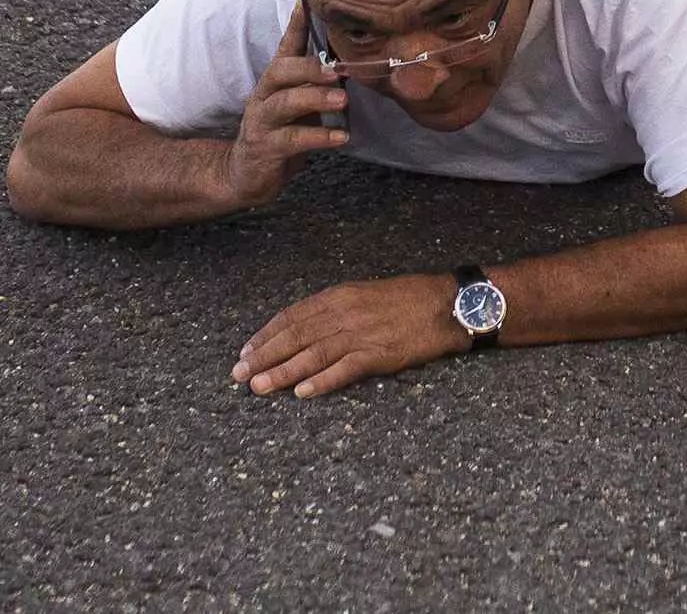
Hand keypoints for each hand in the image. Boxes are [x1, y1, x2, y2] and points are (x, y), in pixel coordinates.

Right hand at [219, 0, 346, 210]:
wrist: (246, 175)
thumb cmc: (281, 132)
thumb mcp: (299, 103)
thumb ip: (317, 84)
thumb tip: (354, 62)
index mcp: (275, 80)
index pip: (285, 46)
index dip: (296, 23)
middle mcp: (264, 95)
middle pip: (281, 70)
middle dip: (309, 67)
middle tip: (337, 70)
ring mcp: (261, 121)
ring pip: (285, 103)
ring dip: (315, 100)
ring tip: (343, 102)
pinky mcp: (264, 148)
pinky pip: (291, 140)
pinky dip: (318, 137)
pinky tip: (341, 137)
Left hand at [232, 272, 467, 399]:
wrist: (447, 304)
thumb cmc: (408, 299)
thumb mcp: (366, 294)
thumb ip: (336, 309)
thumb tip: (306, 327)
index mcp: (339, 296)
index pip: (292, 316)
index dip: (266, 335)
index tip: (245, 352)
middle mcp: (344, 313)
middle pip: (295, 336)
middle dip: (263, 357)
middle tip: (239, 376)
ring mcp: (361, 333)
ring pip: (312, 354)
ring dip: (282, 372)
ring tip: (259, 388)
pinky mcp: (379, 354)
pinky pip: (344, 370)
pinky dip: (321, 381)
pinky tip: (302, 393)